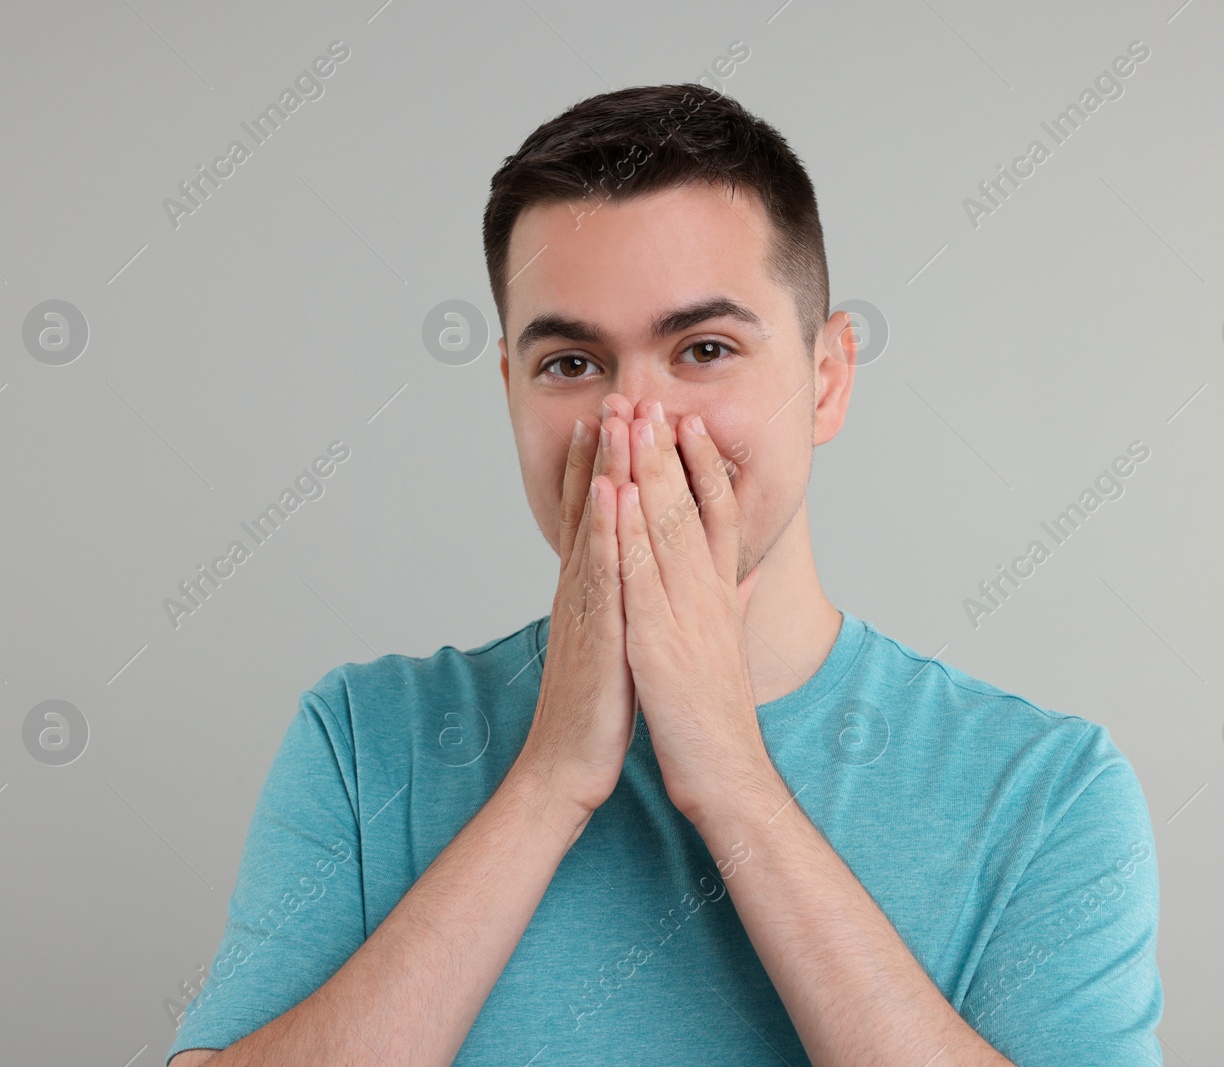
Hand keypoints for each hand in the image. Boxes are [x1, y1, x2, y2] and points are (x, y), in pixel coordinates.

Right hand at [515, 398, 637, 818]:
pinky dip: (603, 527)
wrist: (570, 762)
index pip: (600, 516)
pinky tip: (608, 490)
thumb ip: (633, 606)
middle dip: (604, 451)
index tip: (620, 422)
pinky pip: (598, 569)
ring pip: (594, 526)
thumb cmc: (600, 707)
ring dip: (601, 470)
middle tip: (613, 397)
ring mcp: (584, 605)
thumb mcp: (624, 643)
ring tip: (610, 421)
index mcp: (593, 590)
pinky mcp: (593, 629)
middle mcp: (582, 588)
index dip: (608, 467)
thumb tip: (653, 581)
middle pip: (591, 507)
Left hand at [614, 397, 766, 824]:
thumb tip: (752, 571)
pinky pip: (639, 575)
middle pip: (688, 508)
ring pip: (663, 528)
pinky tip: (615, 492)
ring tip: (632, 422)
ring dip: (646, 470)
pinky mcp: (657, 641)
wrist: (725, 774)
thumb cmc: (719, 717)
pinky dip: (626, 530)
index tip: (690, 424)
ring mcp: (683, 615)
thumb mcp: (729, 648)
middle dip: (667, 450)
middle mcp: (706, 595)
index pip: (718, 516)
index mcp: (720, 596)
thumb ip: (739, 604)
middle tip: (651, 398)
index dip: (704, 467)